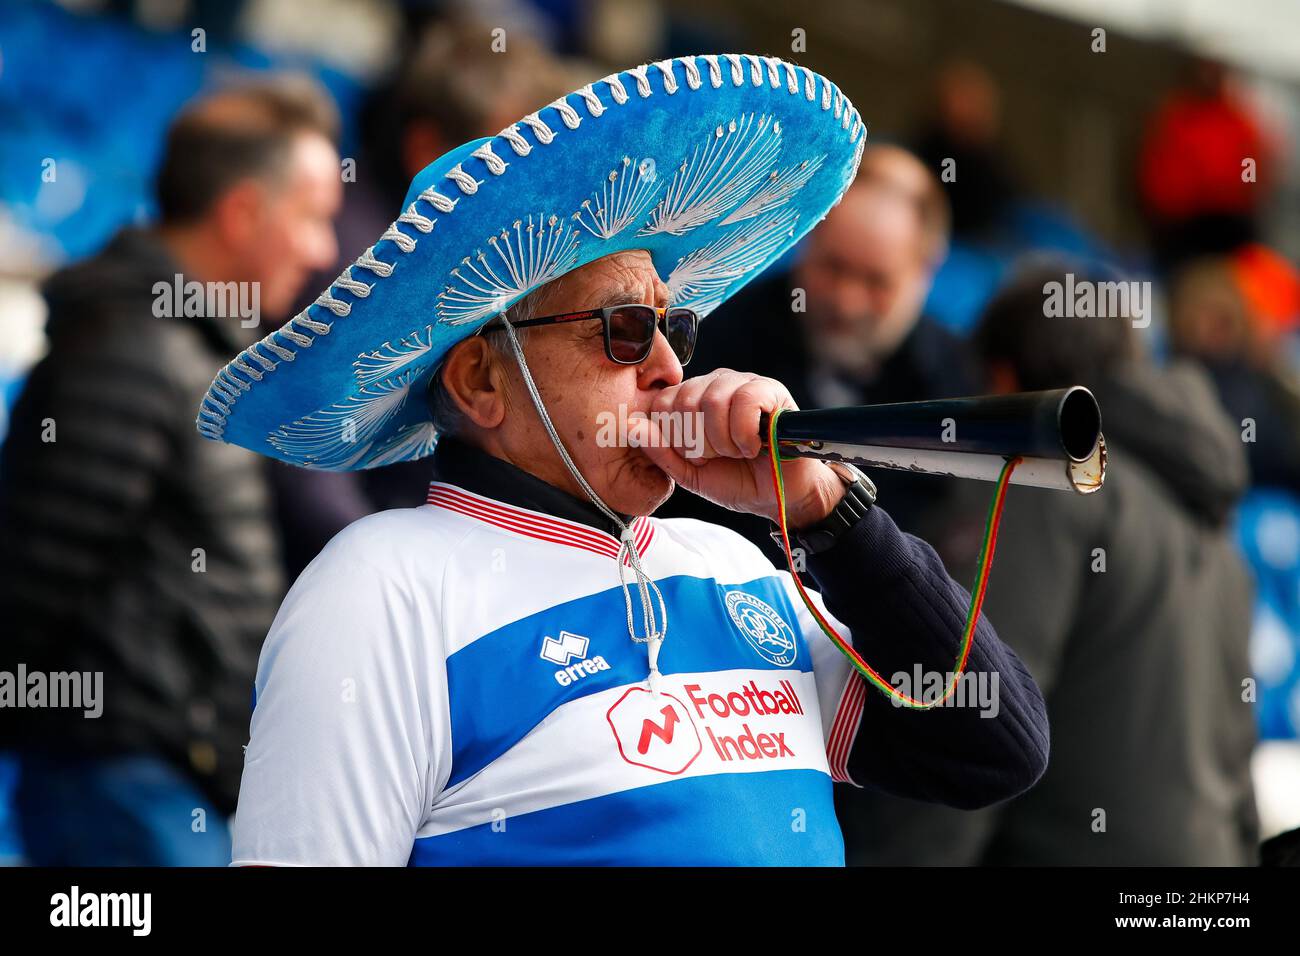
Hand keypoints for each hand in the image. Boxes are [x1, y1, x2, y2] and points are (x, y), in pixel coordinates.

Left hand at [629, 369, 845, 527]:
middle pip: (685, 400)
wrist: (778, 495)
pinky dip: (745, 433)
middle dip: (700, 442)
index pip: (662, 403)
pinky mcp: (770, 390)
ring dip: (725, 440)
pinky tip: (754, 446)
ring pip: (715, 399)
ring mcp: (742, 383)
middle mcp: (714, 384)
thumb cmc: (735, 479)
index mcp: (691, 399)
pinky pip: (746, 399)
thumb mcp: (688, 472)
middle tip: (719, 456)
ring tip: (738, 452)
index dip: (675, 438)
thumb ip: (659, 451)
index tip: (696, 457)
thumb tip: (631, 426)